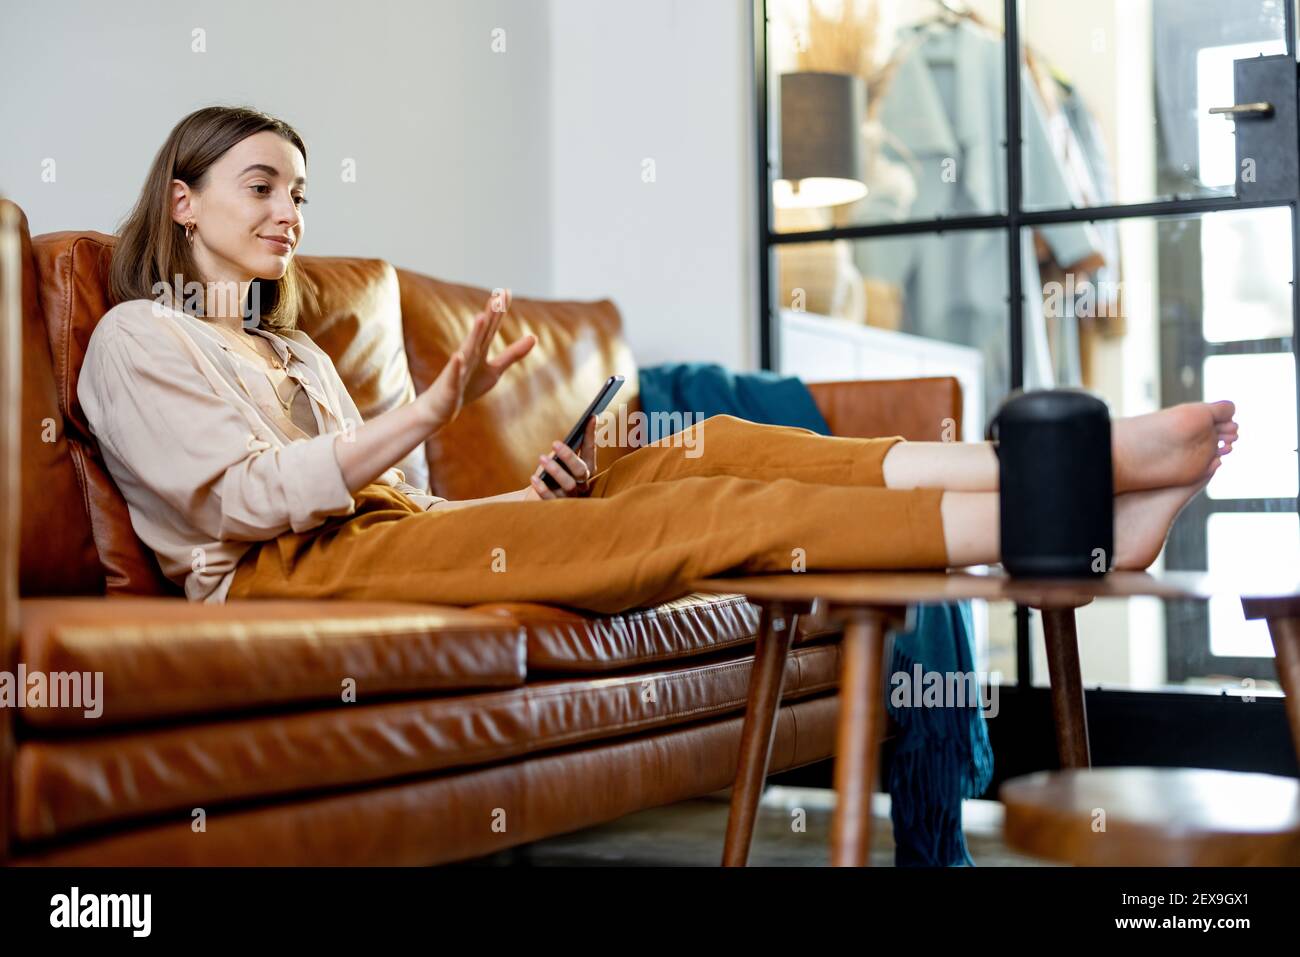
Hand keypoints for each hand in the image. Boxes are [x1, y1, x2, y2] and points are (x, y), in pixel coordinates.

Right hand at [462, 288, 534, 403]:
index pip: (491, 328)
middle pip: (481, 333)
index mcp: (479, 350)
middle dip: (490, 315)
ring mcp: (459, 368)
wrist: (440, 408)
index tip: (506, 291)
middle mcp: (469, 354)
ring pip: (468, 349)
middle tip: (497, 295)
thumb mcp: (495, 370)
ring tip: (482, 317)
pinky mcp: (451, 385)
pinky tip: (458, 356)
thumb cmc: (467, 386)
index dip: (499, 311)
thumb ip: (513, 354)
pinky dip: (456, 366)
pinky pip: (453, 375)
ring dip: (474, 334)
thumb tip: (534, 337)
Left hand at [523, 415, 597, 500]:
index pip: (590, 451)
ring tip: (542, 458)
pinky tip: (534, 478)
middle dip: (569, 456)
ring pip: (568, 484)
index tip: (590, 417)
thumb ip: (569, 447)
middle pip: (581, 470)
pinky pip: (551, 498)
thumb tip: (577, 425)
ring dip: (555, 470)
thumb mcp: (560, 459)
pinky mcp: (556, 506)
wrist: (537, 498)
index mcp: (586, 470)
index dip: (591, 435)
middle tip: (555, 443)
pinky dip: (543, 488)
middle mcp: (582, 484)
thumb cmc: (551, 474)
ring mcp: (570, 496)